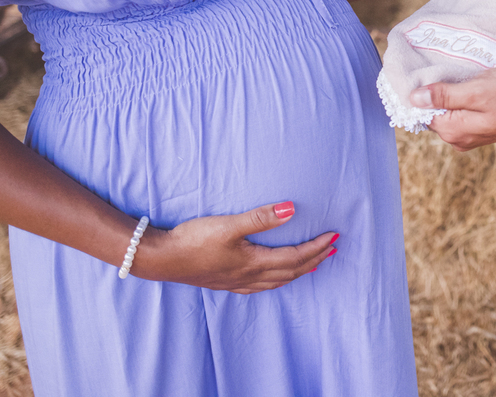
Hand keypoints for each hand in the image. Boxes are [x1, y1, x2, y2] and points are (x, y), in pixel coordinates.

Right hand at [132, 202, 337, 293]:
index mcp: (254, 262)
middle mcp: (249, 276)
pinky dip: (277, 281)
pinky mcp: (225, 282)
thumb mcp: (229, 224)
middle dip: (315, 260)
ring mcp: (237, 282)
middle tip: (333, 249)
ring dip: (298, 272)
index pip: (295, 257)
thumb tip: (291, 209)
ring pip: (277, 281)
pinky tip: (273, 278)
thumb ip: (261, 217)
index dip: (317, 248)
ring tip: (313, 265)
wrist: (161, 259)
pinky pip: (261, 286)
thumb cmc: (193, 240)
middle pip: (291, 271)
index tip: (334, 237)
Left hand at [411, 67, 495, 150]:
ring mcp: (471, 136)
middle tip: (445, 70)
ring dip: (451, 95)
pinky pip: (463, 114)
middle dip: (437, 93)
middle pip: (435, 113)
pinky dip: (463, 100)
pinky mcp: (482, 130)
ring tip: (460, 76)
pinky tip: (470, 85)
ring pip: (449, 112)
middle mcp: (458, 139)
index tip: (426, 73)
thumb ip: (444, 96)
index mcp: (453, 130)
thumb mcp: (476, 90)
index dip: (421, 92)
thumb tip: (413, 98)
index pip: (421, 112)